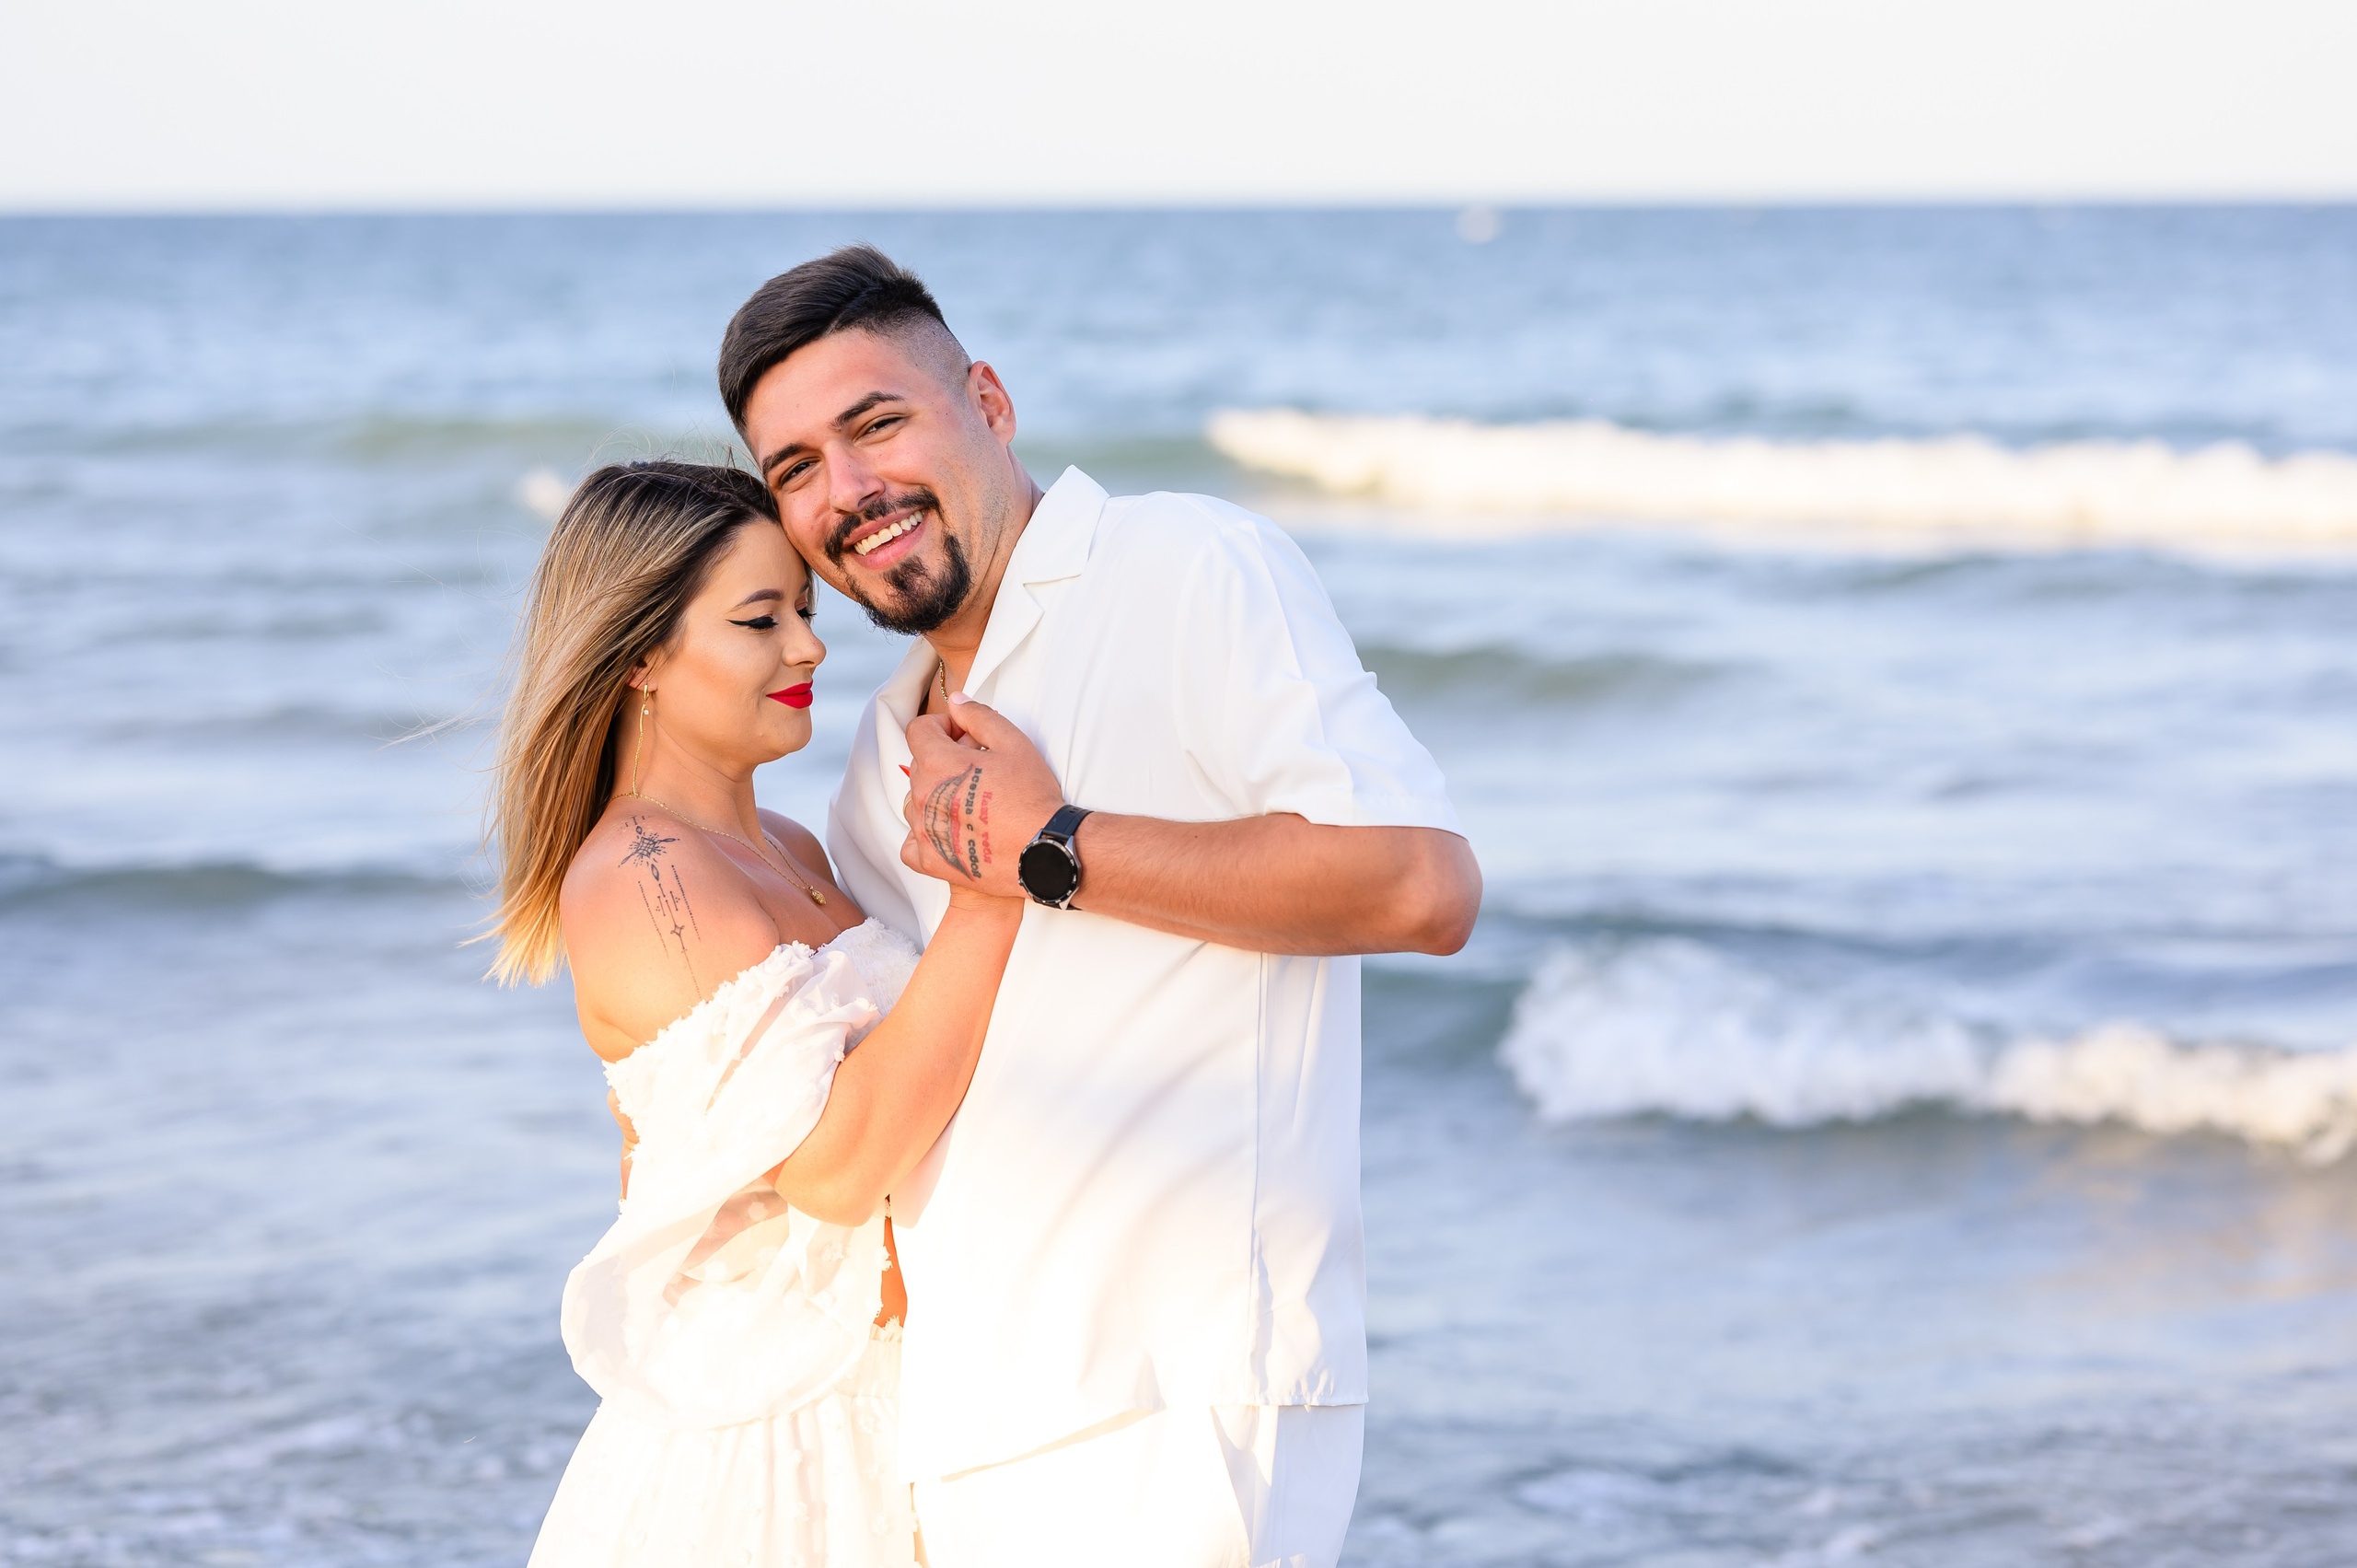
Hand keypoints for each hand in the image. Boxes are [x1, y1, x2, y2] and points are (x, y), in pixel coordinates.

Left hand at [900, 695, 1067, 899]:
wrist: (1043, 850)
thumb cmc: (1031, 797)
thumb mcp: (1013, 744)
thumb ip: (978, 717)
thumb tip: (957, 702)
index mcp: (938, 763)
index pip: (918, 730)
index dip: (942, 726)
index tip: (963, 736)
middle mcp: (923, 796)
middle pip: (920, 765)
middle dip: (944, 759)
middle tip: (980, 769)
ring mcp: (924, 831)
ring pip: (916, 802)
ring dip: (936, 795)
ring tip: (969, 801)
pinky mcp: (930, 860)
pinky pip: (911, 843)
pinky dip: (925, 835)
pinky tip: (950, 831)